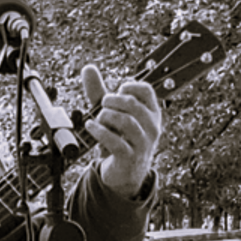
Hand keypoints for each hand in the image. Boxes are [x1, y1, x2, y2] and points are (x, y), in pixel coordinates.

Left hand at [82, 65, 162, 196]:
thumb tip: (88, 68)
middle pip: (132, 104)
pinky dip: (99, 131)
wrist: (124, 173)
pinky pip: (115, 141)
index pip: (146, 90)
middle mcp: (152, 127)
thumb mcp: (110, 113)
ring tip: (97, 119)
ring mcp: (143, 144)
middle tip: (102, 106)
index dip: (128, 86)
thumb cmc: (120, 138)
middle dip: (111, 101)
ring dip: (105, 117)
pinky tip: (90, 127)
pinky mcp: (130, 158)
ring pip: (126, 122)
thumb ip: (99, 91)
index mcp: (152, 113)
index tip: (116, 92)